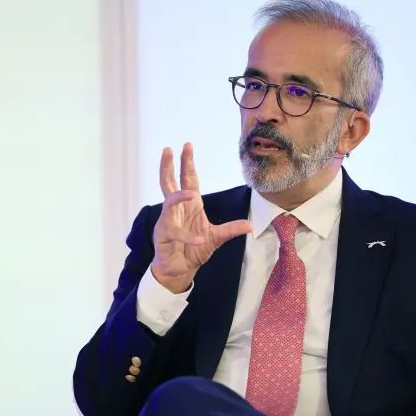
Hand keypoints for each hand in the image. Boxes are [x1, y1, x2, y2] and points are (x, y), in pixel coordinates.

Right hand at [151, 143, 252, 292]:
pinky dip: (188, 236)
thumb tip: (251, 226)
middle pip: (169, 183)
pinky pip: (175, 232)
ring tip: (190, 195)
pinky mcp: (164, 236)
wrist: (180, 269)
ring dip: (179, 198)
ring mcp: (167, 221)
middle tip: (169, 149)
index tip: (187, 146)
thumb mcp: (216, 238)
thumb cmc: (193, 250)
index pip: (188, 180)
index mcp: (189, 205)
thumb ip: (231, 229)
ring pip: (169, 203)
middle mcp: (176, 210)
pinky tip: (200, 240)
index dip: (187, 163)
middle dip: (169, 166)